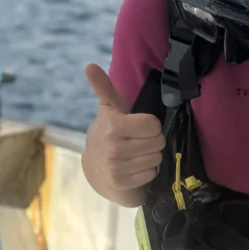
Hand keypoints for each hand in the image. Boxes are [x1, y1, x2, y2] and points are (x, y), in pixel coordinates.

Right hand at [83, 64, 165, 191]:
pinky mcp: (121, 183)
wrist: (94, 168)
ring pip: (157, 159)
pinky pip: (151, 174)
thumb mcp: (109, 109)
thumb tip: (90, 66)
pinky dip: (147, 171)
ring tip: (137, 154)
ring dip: (151, 156)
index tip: (139, 126)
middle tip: (139, 141)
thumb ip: (104, 88)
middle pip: (158, 142)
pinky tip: (135, 167)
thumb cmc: (108, 132)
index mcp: (113, 125)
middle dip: (152, 141)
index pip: (154, 125)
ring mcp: (117, 167)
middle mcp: (114, 147)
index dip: (151, 125)